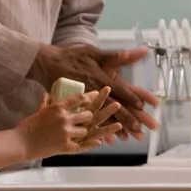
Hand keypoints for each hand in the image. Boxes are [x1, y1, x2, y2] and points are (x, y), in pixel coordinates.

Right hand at [16, 91, 106, 159]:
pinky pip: (82, 145)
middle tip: (87, 118)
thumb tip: (46, 94)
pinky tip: (96, 142)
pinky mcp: (66, 146)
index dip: (86, 98)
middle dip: (87, 117)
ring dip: (83, 131)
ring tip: (81, 132)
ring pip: (84, 130)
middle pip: (86, 115)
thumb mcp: (38, 112)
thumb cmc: (28, 126)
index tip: (90, 99)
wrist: (21, 143)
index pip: (78, 99)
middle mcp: (64, 118)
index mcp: (57, 107)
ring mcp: (66, 133)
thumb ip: (45, 103)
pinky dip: (88, 145)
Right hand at [30, 44, 158, 142]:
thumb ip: (116, 56)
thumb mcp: (93, 52)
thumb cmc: (72, 56)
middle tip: (139, 129)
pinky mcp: (73, 109)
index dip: (130, 98)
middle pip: (113, 108)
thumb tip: (139, 51)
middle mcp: (92, 92)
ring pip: (101, 118)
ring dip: (114, 128)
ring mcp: (83, 102)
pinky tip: (104, 140)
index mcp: (98, 78)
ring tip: (127, 138)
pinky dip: (95, 130)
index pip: (118, 90)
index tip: (142, 106)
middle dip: (127, 119)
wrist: (48, 63)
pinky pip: (87, 121)